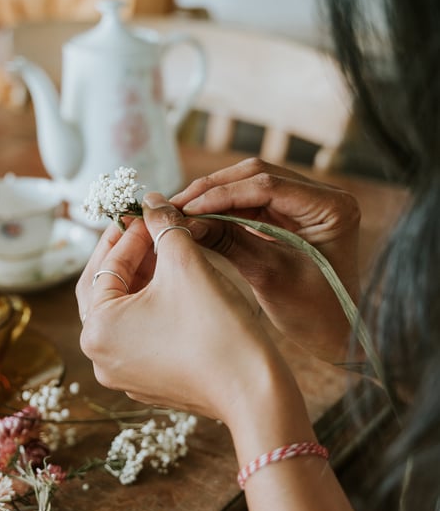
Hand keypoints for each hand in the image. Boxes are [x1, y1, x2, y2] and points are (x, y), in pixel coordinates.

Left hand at [76, 193, 303, 433]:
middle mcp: (100, 356)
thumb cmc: (217, 328)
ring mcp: (123, 374)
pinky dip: (153, 307)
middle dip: (129, 254)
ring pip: (125, 311)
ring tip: (166, 252)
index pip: (106, 264)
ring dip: (142, 279)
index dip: (130, 231)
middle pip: (107, 289)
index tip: (150, 210)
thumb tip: (152, 201)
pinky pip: (141, 334)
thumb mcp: (186, 264)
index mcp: (98, 328)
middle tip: (150, 227)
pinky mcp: (148, 382)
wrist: (254, 391)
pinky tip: (177, 287)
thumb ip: (164, 226)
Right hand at [172, 158, 361, 362]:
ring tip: (180, 210)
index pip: (267, 186)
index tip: (186, 208)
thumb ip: (228, 241)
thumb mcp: (268, 275)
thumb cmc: (313, 312)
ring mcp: (306, 202)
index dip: (222, 194)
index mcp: (331, 207)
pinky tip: (197, 216)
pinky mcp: (290, 213)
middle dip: (213, 189)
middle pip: (257, 175)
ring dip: (214, 196)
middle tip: (175, 205)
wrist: (335, 334)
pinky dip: (223, 208)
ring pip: (249, 184)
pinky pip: (250, 201)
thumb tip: (184, 221)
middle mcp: (322, 195)